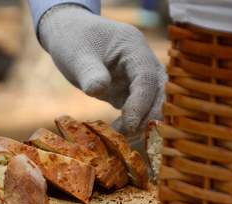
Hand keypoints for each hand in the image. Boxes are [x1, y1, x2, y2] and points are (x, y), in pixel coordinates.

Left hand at [38, 4, 166, 137]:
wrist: (71, 37)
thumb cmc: (73, 42)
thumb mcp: (76, 55)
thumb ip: (89, 72)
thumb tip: (99, 90)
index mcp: (134, 47)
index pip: (147, 77)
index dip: (141, 102)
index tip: (130, 125)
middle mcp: (144, 62)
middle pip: (160, 92)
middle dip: (149, 117)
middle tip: (128, 136)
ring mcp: (140, 78)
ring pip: (154, 104)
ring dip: (143, 123)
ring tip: (120, 138)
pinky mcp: (132, 92)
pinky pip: (140, 111)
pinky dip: (132, 124)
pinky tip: (116, 135)